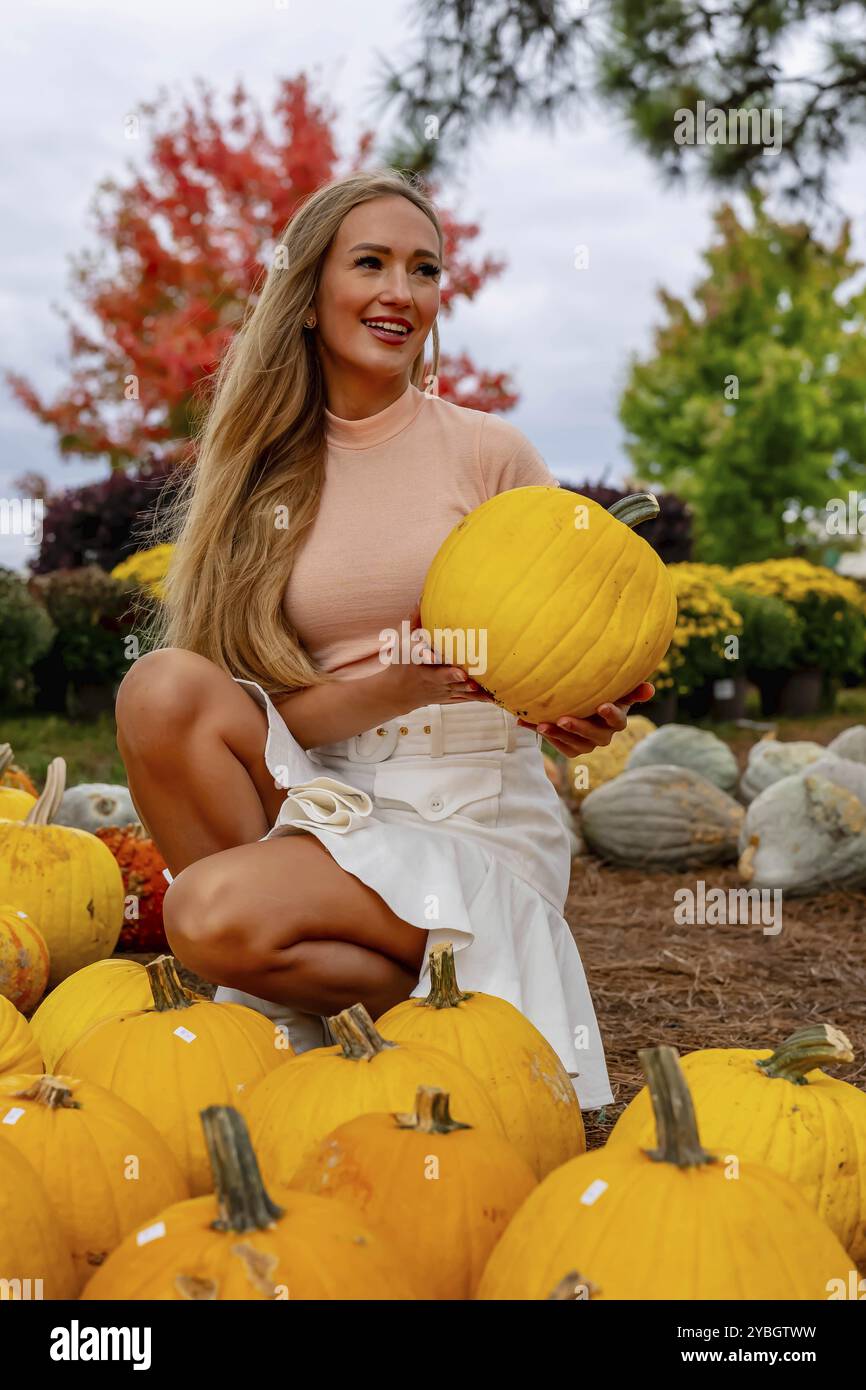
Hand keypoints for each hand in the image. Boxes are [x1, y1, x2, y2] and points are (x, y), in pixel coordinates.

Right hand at [380, 601, 500, 712]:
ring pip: (458, 691)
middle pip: (444, 679)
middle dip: (455, 678)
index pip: (426, 661)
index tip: (449, 665)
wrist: (396, 693)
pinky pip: (465, 699)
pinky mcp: (448, 697)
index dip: (435, 662)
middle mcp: (431, 679)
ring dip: (473, 691)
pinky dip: (479, 699)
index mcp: (418, 664)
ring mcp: (441, 690)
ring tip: (491, 692)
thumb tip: (423, 596)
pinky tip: (495, 699)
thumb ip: (414, 619)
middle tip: (468, 678)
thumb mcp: (402, 640)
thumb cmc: (400, 662)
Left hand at [517, 682, 654, 756]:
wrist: (583, 701)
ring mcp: (587, 744)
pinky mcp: (571, 748)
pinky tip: (524, 723)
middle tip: (563, 719)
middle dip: (579, 728)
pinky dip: (541, 734)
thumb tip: (650, 689)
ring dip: (557, 735)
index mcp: (617, 719)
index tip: (602, 705)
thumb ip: (632, 688)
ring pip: (574, 744)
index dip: (611, 714)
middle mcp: (604, 735)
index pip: (618, 720)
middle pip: (594, 736)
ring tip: (541, 725)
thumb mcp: (616, 686)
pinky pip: (558, 746)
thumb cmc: (603, 689)